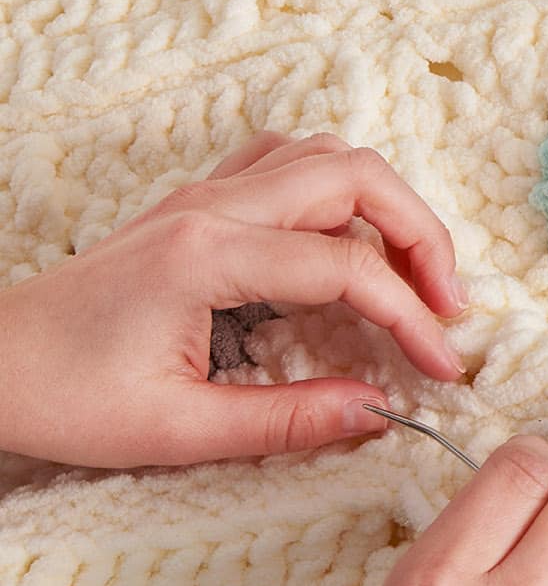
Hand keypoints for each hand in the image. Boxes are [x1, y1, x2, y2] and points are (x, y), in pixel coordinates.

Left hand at [0, 131, 466, 466]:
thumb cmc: (63, 397)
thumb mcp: (175, 431)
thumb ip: (286, 421)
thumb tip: (377, 413)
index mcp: (208, 255)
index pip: (347, 267)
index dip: (409, 317)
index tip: (439, 367)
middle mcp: (214, 205)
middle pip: (357, 175)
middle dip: (422, 234)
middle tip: (447, 301)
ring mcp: (206, 193)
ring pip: (329, 154)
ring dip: (387, 204)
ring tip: (412, 271)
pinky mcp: (199, 200)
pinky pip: (289, 159)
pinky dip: (338, 188)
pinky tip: (347, 239)